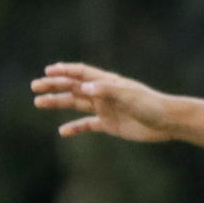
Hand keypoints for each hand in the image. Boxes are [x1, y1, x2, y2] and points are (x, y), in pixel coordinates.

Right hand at [31, 63, 175, 140]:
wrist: (168, 123)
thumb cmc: (151, 105)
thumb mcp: (128, 96)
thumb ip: (106, 90)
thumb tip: (83, 86)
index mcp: (109, 82)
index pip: (83, 73)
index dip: (65, 70)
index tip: (48, 70)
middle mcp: (105, 93)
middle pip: (74, 87)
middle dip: (54, 85)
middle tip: (35, 86)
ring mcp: (106, 108)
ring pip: (77, 104)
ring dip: (58, 102)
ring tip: (38, 103)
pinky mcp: (110, 124)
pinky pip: (88, 125)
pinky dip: (75, 127)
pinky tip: (62, 131)